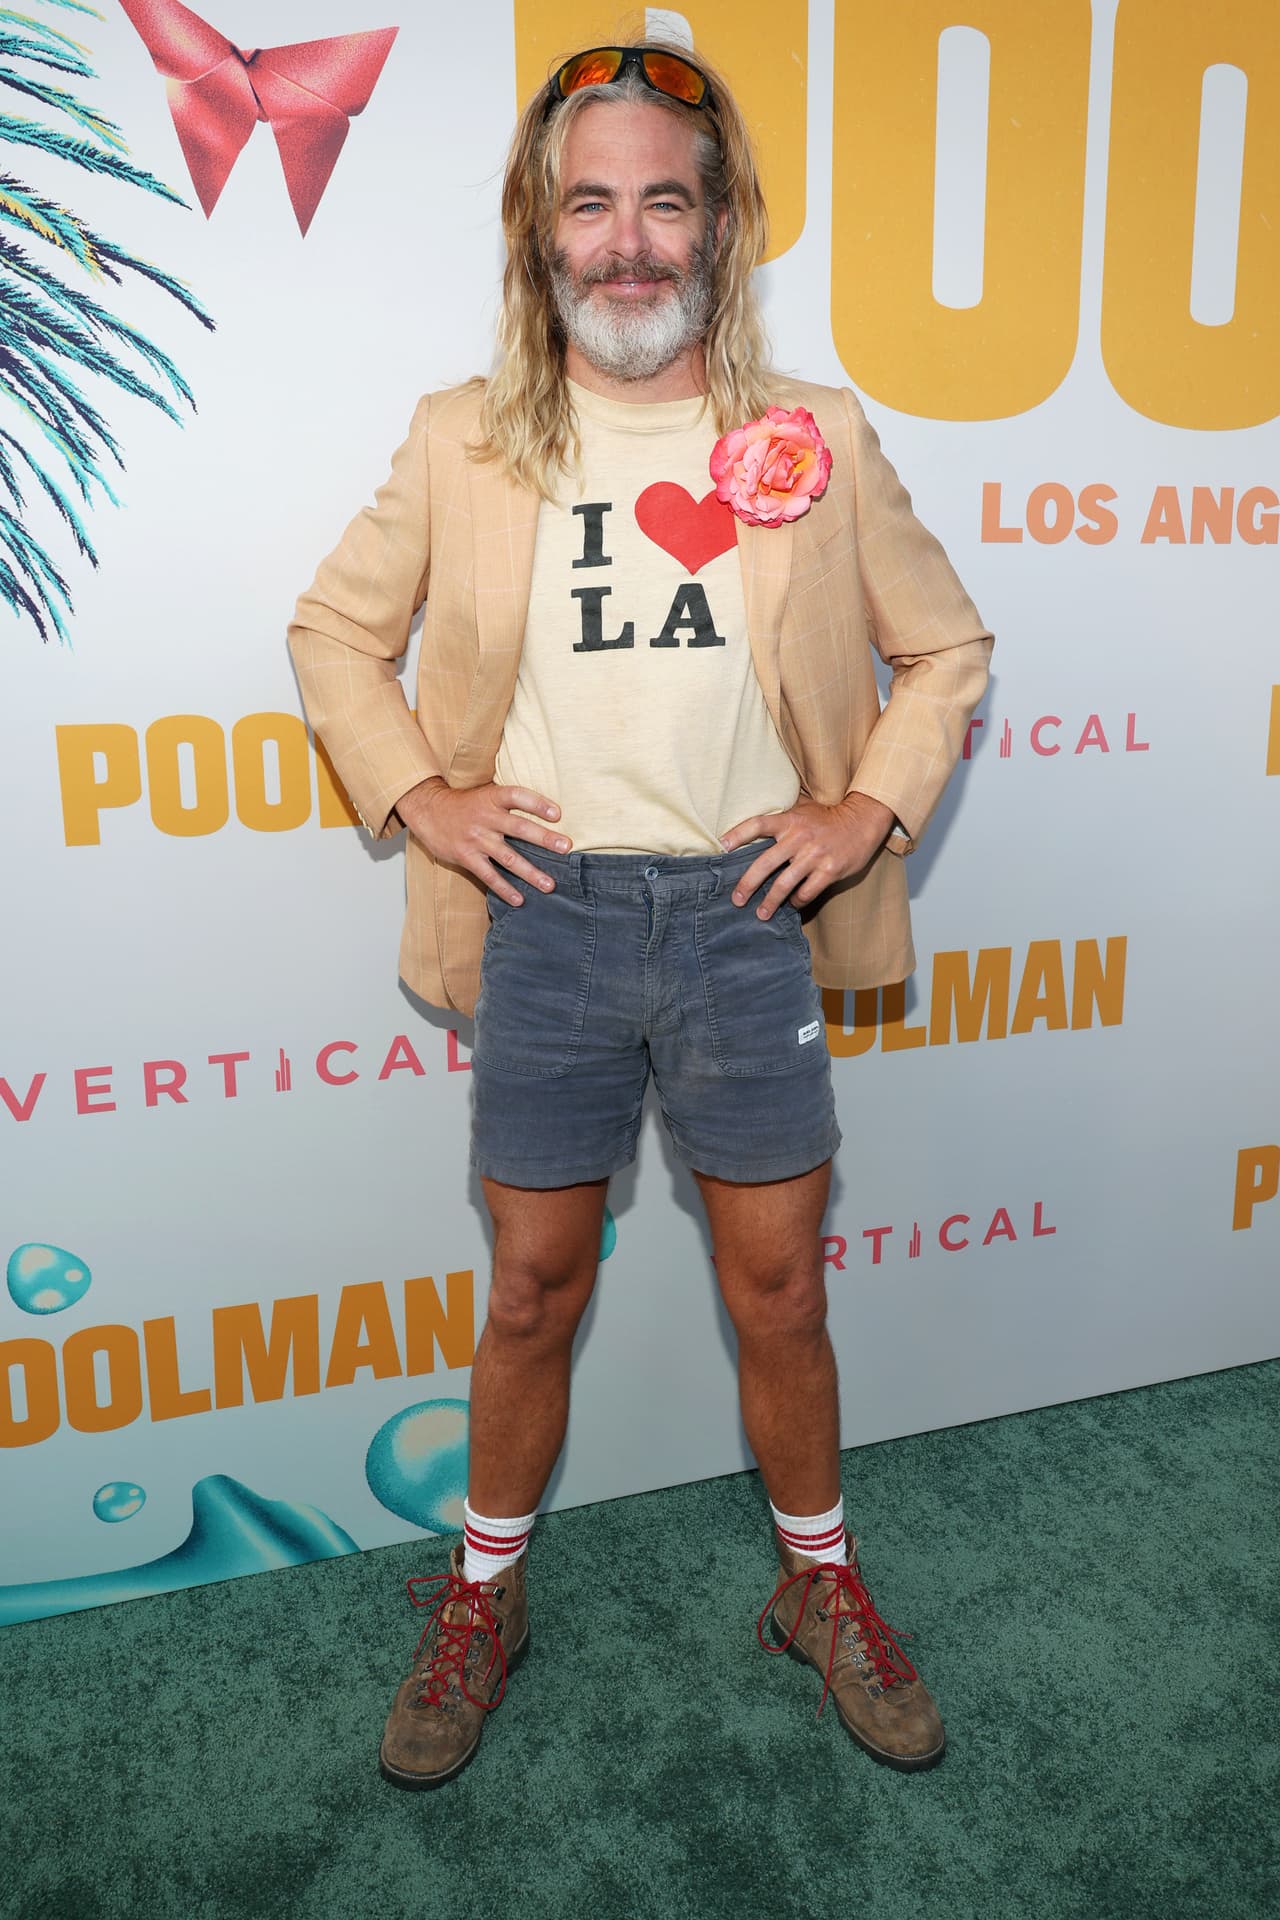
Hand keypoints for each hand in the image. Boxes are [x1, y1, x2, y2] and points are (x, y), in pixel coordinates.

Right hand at [396, 777, 569, 904]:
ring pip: (508, 857)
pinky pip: (489, 875)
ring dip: (530, 872)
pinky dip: (504, 888)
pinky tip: (519, 899)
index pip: (517, 796)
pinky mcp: (467, 857)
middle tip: (566, 848)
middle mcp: (485, 818)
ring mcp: (476, 839)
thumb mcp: (486, 794)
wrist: (428, 811)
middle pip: (519, 827)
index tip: (558, 813)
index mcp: (492, 798)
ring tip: (549, 885)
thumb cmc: (465, 805)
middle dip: (544, 839)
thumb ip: (509, 802)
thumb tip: (547, 811)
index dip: (537, 803)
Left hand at [720, 792, 895, 918]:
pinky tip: (793, 904)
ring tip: (761, 913)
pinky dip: (798, 901)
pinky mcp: (830, 870)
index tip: (722, 846)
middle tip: (737, 900)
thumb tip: (753, 835)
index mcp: (790, 820)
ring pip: (784, 884)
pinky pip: (807, 892)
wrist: (862, 820)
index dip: (738, 834)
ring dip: (770, 901)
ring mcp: (815, 855)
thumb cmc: (828, 819)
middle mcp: (800, 837)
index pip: (758, 824)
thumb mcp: (803, 811)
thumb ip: (782, 821)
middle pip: (765, 863)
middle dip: (748, 884)